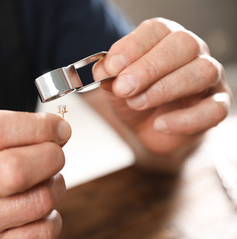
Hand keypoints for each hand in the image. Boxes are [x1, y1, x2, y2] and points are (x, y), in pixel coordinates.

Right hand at [0, 110, 70, 238]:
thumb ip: (6, 129)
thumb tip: (58, 131)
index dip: (38, 126)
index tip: (58, 127)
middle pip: (17, 169)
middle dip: (52, 155)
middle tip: (54, 152)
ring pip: (39, 201)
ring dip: (54, 184)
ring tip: (44, 179)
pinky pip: (43, 231)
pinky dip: (51, 215)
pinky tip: (36, 206)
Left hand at [92, 18, 231, 169]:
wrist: (148, 128)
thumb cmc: (135, 99)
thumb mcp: (115, 87)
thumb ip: (109, 77)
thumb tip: (102, 71)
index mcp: (164, 39)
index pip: (156, 30)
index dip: (133, 46)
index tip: (113, 67)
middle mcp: (191, 52)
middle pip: (183, 45)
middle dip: (149, 67)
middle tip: (124, 87)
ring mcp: (209, 78)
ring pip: (202, 72)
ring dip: (165, 89)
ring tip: (137, 103)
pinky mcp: (217, 105)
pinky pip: (213, 110)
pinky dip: (185, 119)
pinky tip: (161, 124)